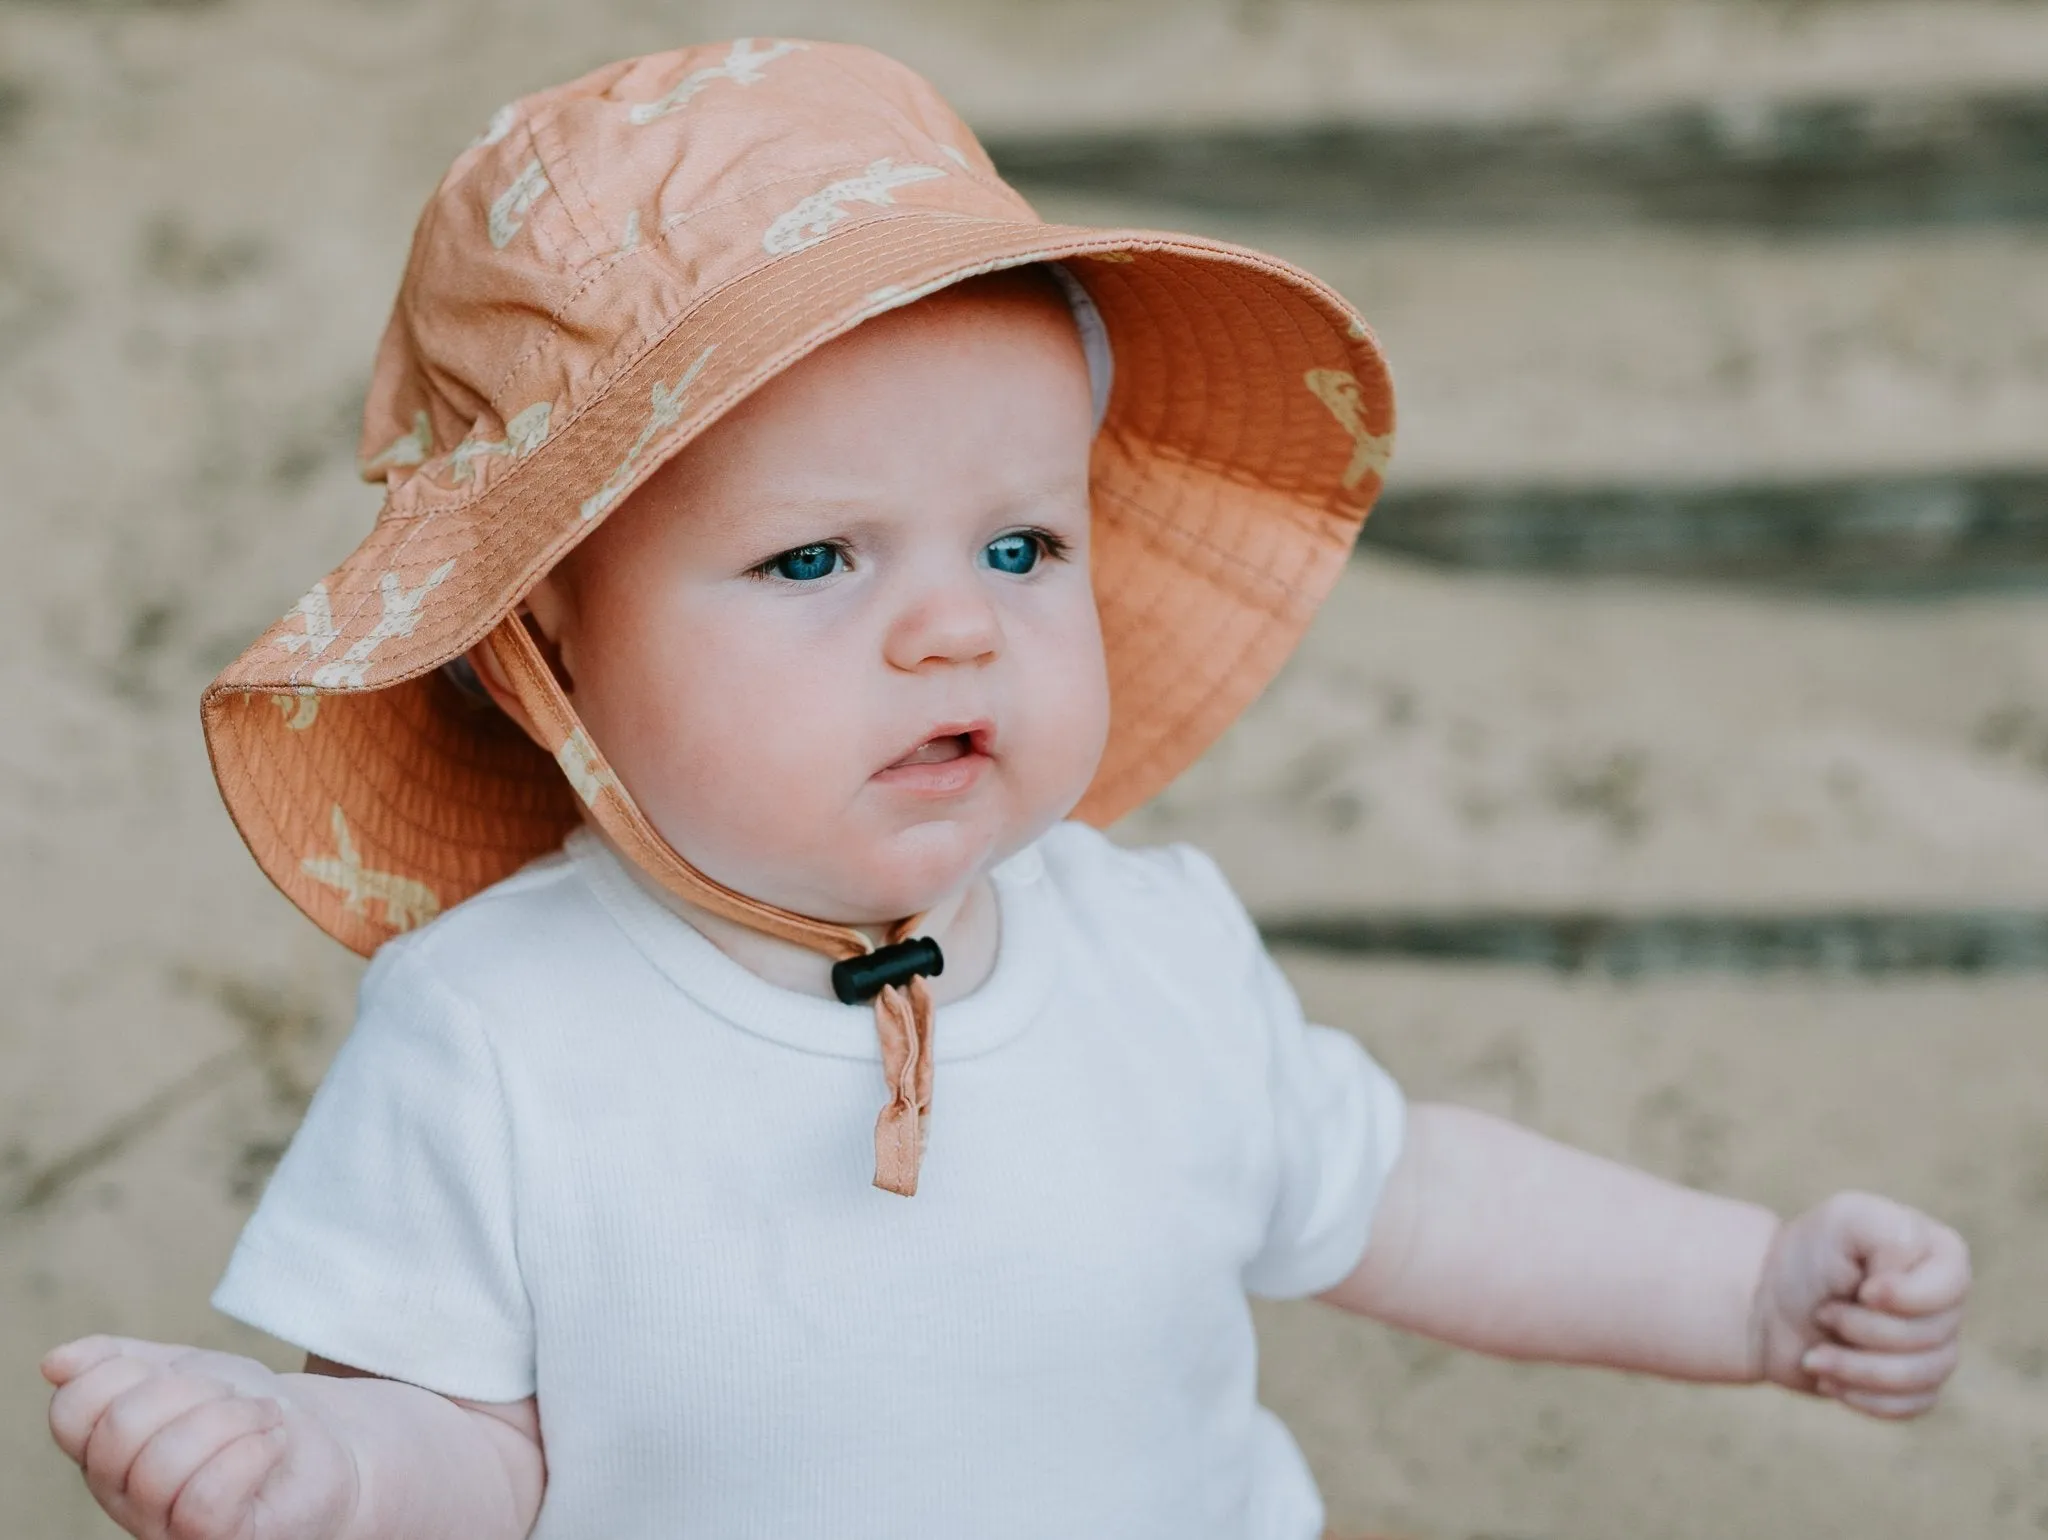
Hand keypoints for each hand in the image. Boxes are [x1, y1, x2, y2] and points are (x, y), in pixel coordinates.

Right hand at [43, 1336, 359, 1539]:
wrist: (324, 1449)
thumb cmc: (248, 1412)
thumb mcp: (189, 1370)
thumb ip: (120, 1361)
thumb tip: (54, 1364)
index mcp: (105, 1452)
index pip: (70, 1411)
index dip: (125, 1372)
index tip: (181, 1371)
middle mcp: (122, 1498)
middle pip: (118, 1431)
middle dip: (192, 1392)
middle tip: (234, 1398)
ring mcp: (164, 1528)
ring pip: (162, 1465)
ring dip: (232, 1419)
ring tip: (262, 1419)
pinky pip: (204, 1501)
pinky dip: (250, 1453)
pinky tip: (271, 1443)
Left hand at [1749, 1191, 1969, 1418]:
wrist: (1765, 1304)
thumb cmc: (1809, 1256)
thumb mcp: (1846, 1220)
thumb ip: (1893, 1237)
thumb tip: (1904, 1290)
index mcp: (1941, 1256)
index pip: (1951, 1288)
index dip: (1903, 1297)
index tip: (1860, 1288)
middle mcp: (1946, 1304)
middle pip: (1934, 1338)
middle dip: (1865, 1330)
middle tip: (1824, 1312)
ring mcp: (1934, 1348)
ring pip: (1924, 1377)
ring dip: (1856, 1367)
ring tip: (1816, 1354)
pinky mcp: (1914, 1386)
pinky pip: (1911, 1406)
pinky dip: (1863, 1396)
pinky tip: (1830, 1379)